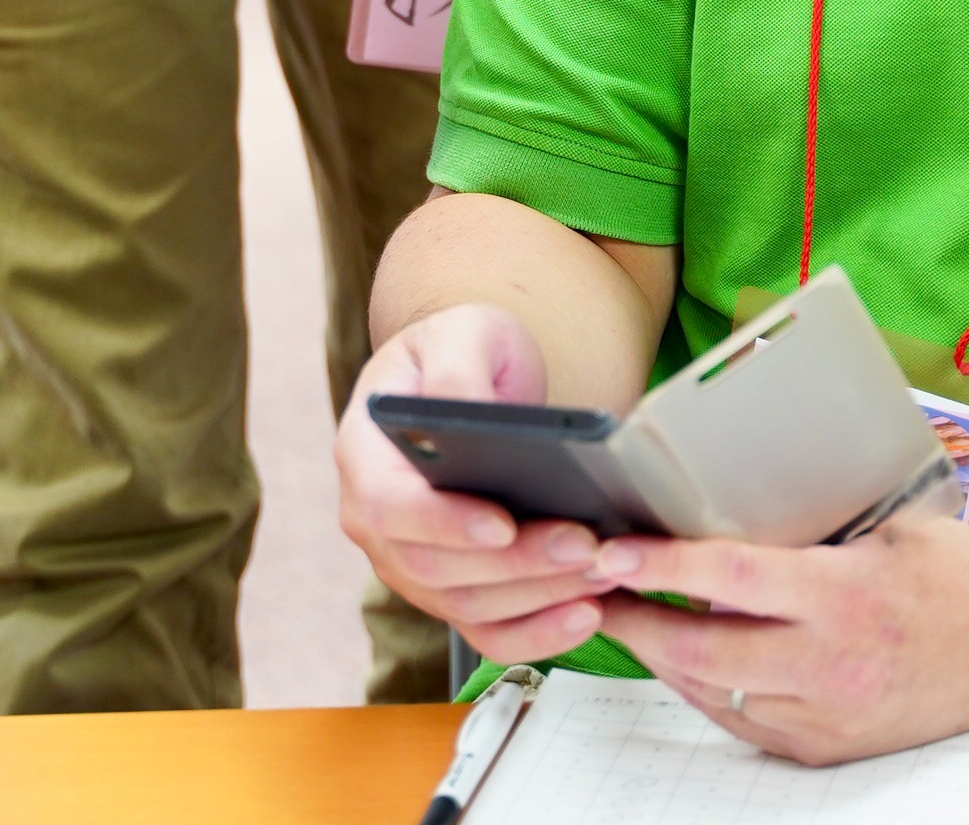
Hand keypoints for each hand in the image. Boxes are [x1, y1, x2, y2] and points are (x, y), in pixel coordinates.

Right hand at [336, 304, 632, 666]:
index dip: (443, 524)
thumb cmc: (460, 351)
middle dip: (517, 564)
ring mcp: (410, 564)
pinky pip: (489, 632)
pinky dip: (538, 634)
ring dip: (540, 599)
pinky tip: (589, 613)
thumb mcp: (460, 335)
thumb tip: (460, 411)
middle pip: (438, 568)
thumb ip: (456, 370)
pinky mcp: (450, 592)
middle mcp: (375, 523)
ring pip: (469, 607)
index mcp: (363, 455)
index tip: (503, 524)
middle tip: (586, 544)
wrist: (469, 378)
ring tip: (604, 570)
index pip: (391, 506)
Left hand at [596, 511, 968, 766]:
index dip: (661, 567)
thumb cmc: (957, 570)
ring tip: (631, 623)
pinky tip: (690, 663)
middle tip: (593, 595)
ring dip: (665, 662)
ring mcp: (831, 716)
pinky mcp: (834, 749)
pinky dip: (710, 693)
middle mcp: (833, 665)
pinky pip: (748, 725)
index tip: (611, 553)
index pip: (730, 579)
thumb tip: (723, 528)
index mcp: (844, 596)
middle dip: (637, 626)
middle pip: (704, 652)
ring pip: (718, 695)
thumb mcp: (882, 530)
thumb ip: (806, 539)